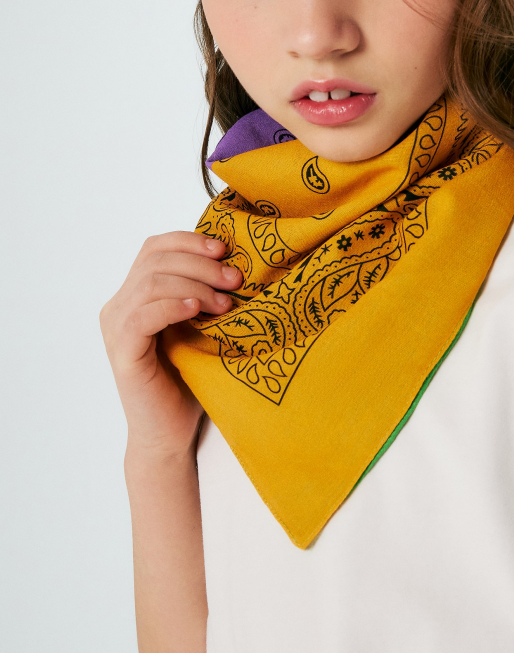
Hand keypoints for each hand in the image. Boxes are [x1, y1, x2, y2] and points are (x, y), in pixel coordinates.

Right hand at [100, 231, 241, 459]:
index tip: (225, 249)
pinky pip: (142, 316)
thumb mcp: (199, 325)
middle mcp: (118, 306)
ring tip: (225, 302)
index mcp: (134, 294)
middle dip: (200, 263)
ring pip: (151, 283)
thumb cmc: (191, 379)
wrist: (172, 434)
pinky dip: (173, 306)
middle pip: (155, 260)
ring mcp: (116, 328)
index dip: (189, 241)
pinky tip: (198, 310)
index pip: (154, 247)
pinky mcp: (122, 353)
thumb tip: (235, 259)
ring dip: (195, 285)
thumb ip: (201, 292)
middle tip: (235, 279)